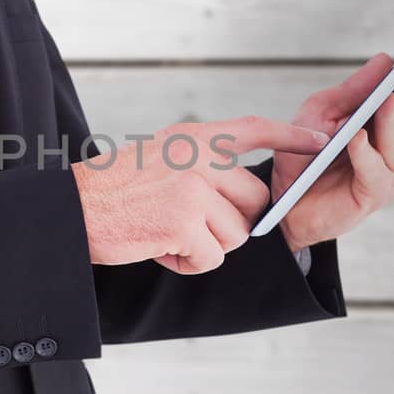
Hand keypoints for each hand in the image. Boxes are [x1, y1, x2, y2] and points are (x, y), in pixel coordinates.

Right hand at [71, 114, 329, 276]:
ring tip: (166, 236)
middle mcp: (198, 158)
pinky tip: (159, 249)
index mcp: (193, 138)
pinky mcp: (184, 223)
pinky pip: (211, 257)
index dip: (291, 137)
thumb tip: (241, 198)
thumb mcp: (158, 157)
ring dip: (205, 246)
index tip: (322, 141)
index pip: (253, 129)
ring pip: (235, 234)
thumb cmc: (111, 190)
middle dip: (232, 222)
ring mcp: (194, 190)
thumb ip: (200, 166)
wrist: (71, 209)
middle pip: (254, 200)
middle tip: (191, 226)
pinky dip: (188, 264)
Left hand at [273, 51, 393, 250]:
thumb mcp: (322, 113)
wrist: (283, 199)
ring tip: (388, 99)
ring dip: (390, 121)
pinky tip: (358, 137)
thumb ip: (352, 91)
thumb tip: (384, 60)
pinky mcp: (373, 195)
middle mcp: (393, 149)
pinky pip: (373, 172)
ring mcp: (387, 173)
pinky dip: (365, 154)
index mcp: (384, 125)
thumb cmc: (305, 154)